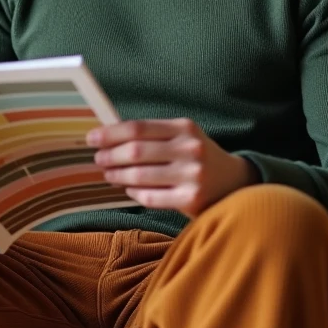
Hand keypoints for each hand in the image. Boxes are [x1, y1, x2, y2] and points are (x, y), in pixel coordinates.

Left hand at [89, 118, 258, 216]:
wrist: (235, 182)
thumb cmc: (198, 157)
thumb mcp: (183, 137)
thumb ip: (153, 135)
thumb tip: (108, 136)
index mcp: (185, 128)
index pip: (138, 128)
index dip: (110, 133)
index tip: (92, 138)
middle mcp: (190, 149)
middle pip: (136, 151)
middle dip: (110, 155)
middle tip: (98, 158)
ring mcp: (192, 175)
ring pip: (139, 176)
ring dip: (117, 175)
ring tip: (108, 174)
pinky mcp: (192, 199)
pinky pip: (150, 197)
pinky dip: (134, 192)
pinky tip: (128, 188)